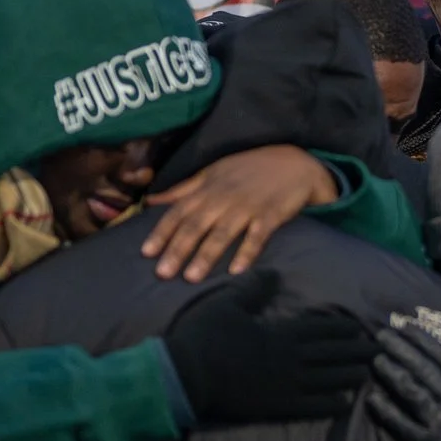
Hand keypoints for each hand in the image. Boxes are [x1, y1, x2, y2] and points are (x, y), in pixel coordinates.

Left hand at [142, 144, 337, 281]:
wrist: (295, 163)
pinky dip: (247, 252)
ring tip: (192, 277)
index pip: (179, 211)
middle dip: (178, 249)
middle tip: (162, 273)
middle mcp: (224, 198)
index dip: (162, 231)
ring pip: (223, 232)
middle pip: (196, 225)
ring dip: (206, 255)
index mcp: (208, 188)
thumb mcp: (213, 173)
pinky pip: (257, 236)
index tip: (146, 252)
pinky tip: (236, 270)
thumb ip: (183, 189)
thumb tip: (151, 201)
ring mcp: (248, 206)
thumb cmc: (249, 169)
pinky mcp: (271, 215)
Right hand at [163, 270, 376, 424]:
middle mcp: (291, 359)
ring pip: (328, 380)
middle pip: (332, 354)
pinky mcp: (276, 408)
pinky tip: (344, 405)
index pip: (321, 329)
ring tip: (368, 374)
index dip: (343, 329)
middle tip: (380, 351)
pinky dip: (330, 405)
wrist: (185, 377)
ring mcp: (286, 386)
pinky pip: (311, 407)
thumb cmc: (204, 337)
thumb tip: (276, 273)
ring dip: (350, 376)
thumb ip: (255, 288)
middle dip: (357, 352)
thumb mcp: (228, 303)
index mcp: (282, 332)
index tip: (360, 328)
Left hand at [364, 322, 440, 440]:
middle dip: (403, 350)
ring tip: (376, 360)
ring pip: (413, 394)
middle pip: (425, 371)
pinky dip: (387, 411)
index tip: (405, 327)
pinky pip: (403, 426)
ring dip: (393, 375)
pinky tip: (371, 398)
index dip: (423, 341)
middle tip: (381, 336)